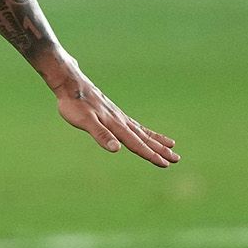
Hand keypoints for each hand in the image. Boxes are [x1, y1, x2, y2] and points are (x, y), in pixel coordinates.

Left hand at [52, 68, 178, 167]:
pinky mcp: (113, 113)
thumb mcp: (84, 121)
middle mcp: (121, 121)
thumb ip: (100, 134)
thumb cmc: (75, 104)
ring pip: (141, 131)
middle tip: (177, 159)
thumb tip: (116, 149)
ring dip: (156, 140)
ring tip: (171, 145)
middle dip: (160, 150)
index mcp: (115, 125)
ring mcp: (118, 116)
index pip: (136, 143)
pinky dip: (143, 130)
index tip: (165, 164)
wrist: (71, 84)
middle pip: (144, 138)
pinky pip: (133, 124)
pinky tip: (144, 132)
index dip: (150, 154)